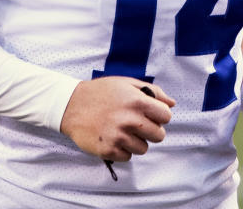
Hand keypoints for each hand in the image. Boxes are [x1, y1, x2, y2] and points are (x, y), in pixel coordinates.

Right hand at [59, 77, 174, 161]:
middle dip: (151, 131)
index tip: (150, 115)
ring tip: (122, 131)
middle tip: (136, 124)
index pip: (166, 116)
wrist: (70, 105)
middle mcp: (129, 120)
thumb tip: (172, 103)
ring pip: (143, 149)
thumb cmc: (100, 93)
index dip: (160, 116)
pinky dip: (122, 150)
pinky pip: (127, 157)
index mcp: (136, 101)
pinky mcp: (108, 150)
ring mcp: (118, 136)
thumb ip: (152, 92)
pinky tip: (112, 138)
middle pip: (159, 136)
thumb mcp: (126, 84)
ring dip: (136, 142)